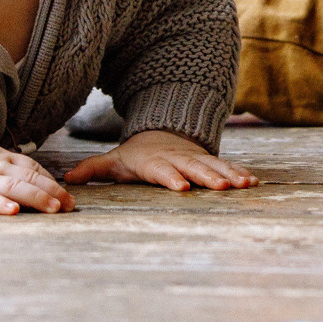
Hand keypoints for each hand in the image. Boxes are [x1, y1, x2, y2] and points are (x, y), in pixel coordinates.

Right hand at [0, 127, 74, 214]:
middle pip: (30, 178)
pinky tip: (13, 211)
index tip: (67, 194)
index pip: (33, 168)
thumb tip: (28, 179)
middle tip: (70, 205)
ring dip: (37, 197)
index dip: (52, 181)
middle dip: (53, 191)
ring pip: (15, 187)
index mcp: (2, 158)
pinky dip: (0, 204)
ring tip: (54, 208)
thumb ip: (5, 166)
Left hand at [64, 129, 259, 192]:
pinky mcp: (211, 162)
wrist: (163, 133)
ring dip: (231, 175)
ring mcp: (197, 159)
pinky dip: (241, 173)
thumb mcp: (114, 160)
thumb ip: (94, 168)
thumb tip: (68, 179)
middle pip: (196, 169)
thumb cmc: (136, 155)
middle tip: (224, 188)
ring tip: (245, 185)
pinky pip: (228, 166)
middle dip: (210, 177)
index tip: (182, 188)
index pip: (163, 171)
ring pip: (216, 167)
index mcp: (156, 162)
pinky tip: (253, 182)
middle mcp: (180, 159)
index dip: (172, 178)